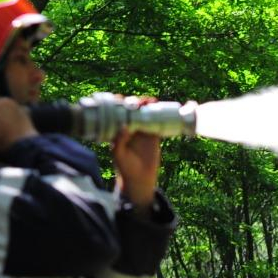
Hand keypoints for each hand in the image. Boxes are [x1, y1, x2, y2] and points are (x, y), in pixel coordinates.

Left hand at [112, 96, 162, 210]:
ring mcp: (143, 131)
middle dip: (135, 102)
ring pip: (145, 113)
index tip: (121, 99)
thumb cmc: (125, 167)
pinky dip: (159, 114)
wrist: (140, 179)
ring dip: (147, 104)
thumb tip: (125, 126)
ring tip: (150, 101)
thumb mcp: (118, 154)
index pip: (118, 113)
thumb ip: (119, 140)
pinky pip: (157, 122)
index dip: (120, 104)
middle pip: (133, 110)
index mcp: (118, 130)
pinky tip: (160, 107)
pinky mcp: (154, 136)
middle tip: (138, 102)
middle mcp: (130, 128)